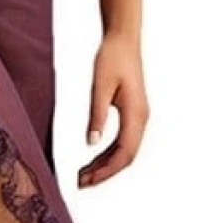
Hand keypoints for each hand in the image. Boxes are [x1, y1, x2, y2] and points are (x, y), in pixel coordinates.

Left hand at [77, 31, 148, 188]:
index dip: (107, 170)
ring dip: (106, 164)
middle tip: (81, 183)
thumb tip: (91, 142)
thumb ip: (96, 114)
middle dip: (105, 172)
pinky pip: (123, 141)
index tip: (88, 180)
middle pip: (126, 157)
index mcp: (136, 114)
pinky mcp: (133, 113)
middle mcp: (141, 119)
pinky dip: (109, 153)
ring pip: (125, 150)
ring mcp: (139, 117)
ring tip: (84, 174)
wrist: (123, 40)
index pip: (124, 152)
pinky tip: (94, 158)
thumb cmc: (112, 58)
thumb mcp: (100, 86)